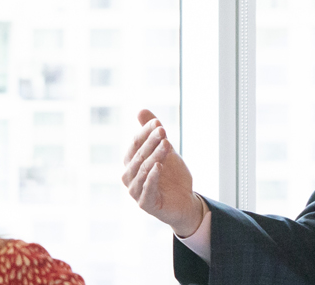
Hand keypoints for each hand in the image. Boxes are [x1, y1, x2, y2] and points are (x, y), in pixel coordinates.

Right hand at [122, 109, 205, 236]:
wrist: (185, 202)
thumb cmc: (172, 176)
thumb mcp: (165, 151)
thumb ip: (153, 134)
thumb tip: (141, 110)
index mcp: (131, 162)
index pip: (135, 144)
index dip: (145, 133)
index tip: (158, 123)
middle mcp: (129, 176)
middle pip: (139, 156)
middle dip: (151, 142)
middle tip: (163, 131)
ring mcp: (135, 191)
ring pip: (143, 170)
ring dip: (154, 156)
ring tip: (167, 144)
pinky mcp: (145, 204)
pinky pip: (147, 189)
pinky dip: (152, 177)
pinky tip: (159, 166)